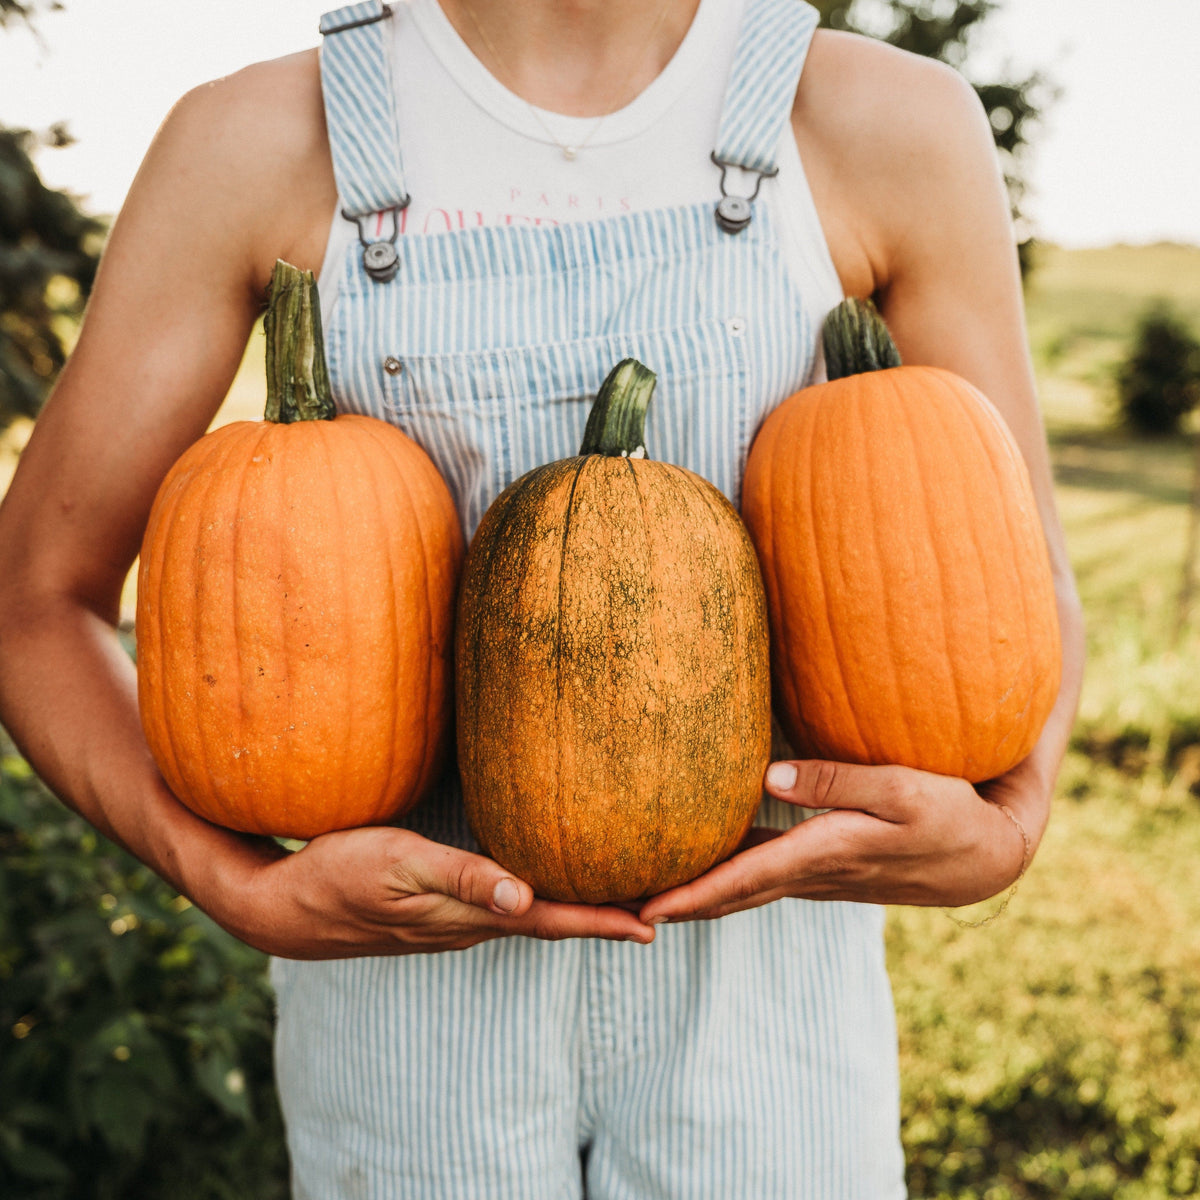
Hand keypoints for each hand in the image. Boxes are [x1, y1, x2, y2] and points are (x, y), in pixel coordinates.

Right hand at [213, 825, 657, 957]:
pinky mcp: (433, 913)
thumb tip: (526, 898)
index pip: (550, 920)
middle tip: (654, 909)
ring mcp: (449, 924)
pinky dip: (533, 902)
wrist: (282, 908)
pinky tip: (537, 888)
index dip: (602, 921)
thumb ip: (462, 878)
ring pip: (526, 919)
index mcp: (467, 917)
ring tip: (611, 898)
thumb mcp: (399, 865)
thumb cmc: (339, 875)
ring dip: (571, 912)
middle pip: (548, 924)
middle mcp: (467, 926)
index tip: (652, 923)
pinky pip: (498, 909)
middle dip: (600, 918)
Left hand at [638, 760, 1033, 924]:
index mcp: (826, 854)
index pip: (743, 880)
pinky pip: (763, 876)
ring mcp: (819, 876)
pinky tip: (704, 862)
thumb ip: (835, 781)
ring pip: (744, 888)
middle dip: (676, 902)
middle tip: (618, 906)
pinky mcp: (826, 867)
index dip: (692, 895)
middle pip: (730, 893)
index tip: (643, 909)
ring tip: (645, 888)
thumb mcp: (902, 788)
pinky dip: (726, 878)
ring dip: (696, 893)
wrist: (989, 855)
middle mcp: (814, 874)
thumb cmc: (950, 813)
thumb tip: (765, 777)